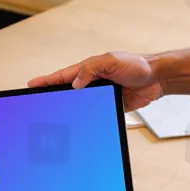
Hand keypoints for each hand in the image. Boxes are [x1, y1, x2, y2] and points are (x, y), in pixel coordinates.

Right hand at [28, 52, 163, 111]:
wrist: (158, 79)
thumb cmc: (137, 65)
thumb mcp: (112, 61)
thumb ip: (92, 69)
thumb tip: (75, 83)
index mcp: (88, 70)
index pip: (62, 76)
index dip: (45, 81)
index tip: (31, 86)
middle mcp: (91, 83)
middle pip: (66, 93)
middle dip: (51, 99)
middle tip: (36, 108)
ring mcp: (99, 96)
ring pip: (78, 107)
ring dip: (68, 114)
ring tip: (53, 123)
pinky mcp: (108, 108)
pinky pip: (93, 116)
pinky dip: (85, 122)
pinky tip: (77, 129)